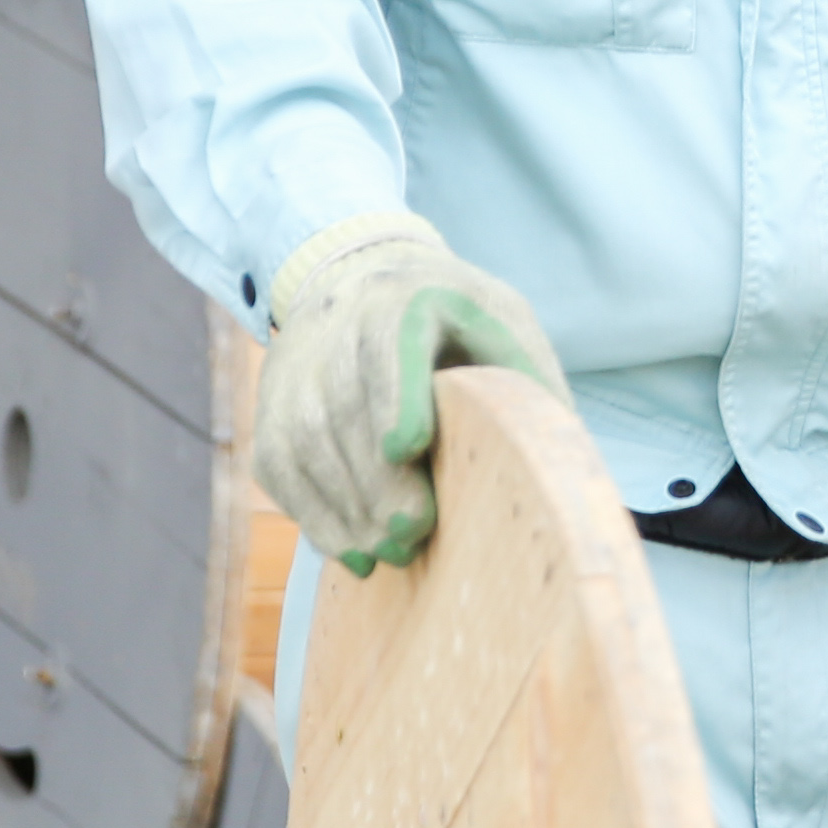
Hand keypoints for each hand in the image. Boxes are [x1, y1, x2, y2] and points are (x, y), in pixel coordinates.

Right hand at [260, 214, 566, 571]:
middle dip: (375, 479)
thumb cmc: (452, 315)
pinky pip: (280, 470)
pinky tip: (352, 549)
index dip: (395, 394)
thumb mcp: (502, 322)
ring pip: (303, 443)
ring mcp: (295, 369)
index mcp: (405, 298)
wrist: (358, 275)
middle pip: (342, 406)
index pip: (388, 341)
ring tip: (389, 551)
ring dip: (346, 507)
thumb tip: (558, 463)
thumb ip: (528, 379)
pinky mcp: (270, 409)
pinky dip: (314, 516)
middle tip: (413, 533)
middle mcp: (338, 327)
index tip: (407, 446)